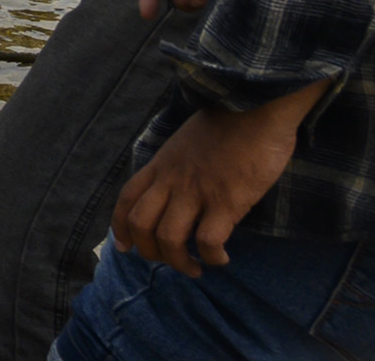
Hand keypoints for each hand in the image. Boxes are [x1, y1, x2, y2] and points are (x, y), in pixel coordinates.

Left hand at [115, 82, 330, 275]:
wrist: (254, 106)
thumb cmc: (227, 122)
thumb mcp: (186, 141)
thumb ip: (177, 164)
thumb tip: (178, 184)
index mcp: (160, 164)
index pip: (127, 198)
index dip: (120, 227)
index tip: (125, 247)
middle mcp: (172, 180)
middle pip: (141, 224)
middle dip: (149, 251)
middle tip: (170, 261)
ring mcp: (197, 191)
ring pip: (169, 238)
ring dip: (180, 262)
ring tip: (196, 268)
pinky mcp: (227, 200)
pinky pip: (208, 241)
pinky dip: (211, 257)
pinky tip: (221, 258)